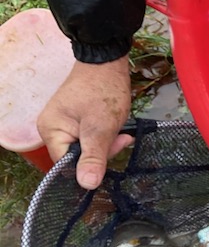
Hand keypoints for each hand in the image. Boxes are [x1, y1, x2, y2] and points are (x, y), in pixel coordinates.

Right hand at [37, 56, 133, 189]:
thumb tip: (87, 185)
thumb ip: (93, 157)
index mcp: (50, 132)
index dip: (89, 166)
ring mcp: (63, 125)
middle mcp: (51, 130)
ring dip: (106, 145)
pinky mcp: (75, 122)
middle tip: (121, 139)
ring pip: (86, 150)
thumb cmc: (102, 91)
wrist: (107, 62)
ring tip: (121, 132)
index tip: (110, 151)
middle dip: (102, 153)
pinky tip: (116, 130)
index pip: (66, 166)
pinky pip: (89, 139)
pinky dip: (104, 138)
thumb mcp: (100, 128)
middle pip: (77, 159)